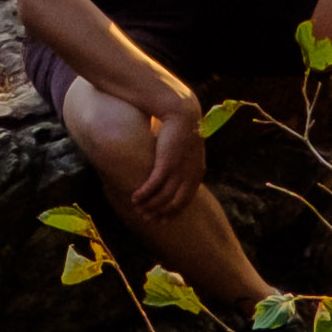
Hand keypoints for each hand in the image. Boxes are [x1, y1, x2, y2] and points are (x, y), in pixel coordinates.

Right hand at [128, 99, 210, 220]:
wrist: (182, 112)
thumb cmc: (182, 127)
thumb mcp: (188, 148)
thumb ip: (184, 161)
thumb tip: (174, 169)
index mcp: (197, 173)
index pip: (186, 201)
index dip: (173, 212)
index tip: (163, 219)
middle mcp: (190, 176)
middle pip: (174, 203)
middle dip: (160, 213)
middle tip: (147, 219)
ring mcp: (179, 172)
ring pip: (163, 198)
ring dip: (149, 206)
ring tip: (137, 209)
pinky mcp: (166, 165)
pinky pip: (153, 186)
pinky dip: (143, 194)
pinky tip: (134, 198)